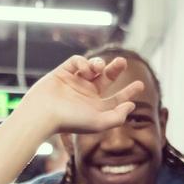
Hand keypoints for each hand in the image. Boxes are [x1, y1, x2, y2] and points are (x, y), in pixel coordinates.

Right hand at [17, 55, 144, 137]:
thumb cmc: (71, 121)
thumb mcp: (99, 122)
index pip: (116, 99)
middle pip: (106, 78)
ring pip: (93, 67)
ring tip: (98, 67)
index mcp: (95, 108)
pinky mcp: (63, 72)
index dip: (129, 93)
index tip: (140, 85)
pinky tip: (83, 71)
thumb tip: (131, 105)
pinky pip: (77, 61)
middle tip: (123, 62)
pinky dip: (83, 63)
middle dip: (115, 69)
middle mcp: (86, 95)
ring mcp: (75, 82)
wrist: (43, 113)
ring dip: (98, 64)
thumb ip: (118, 117)